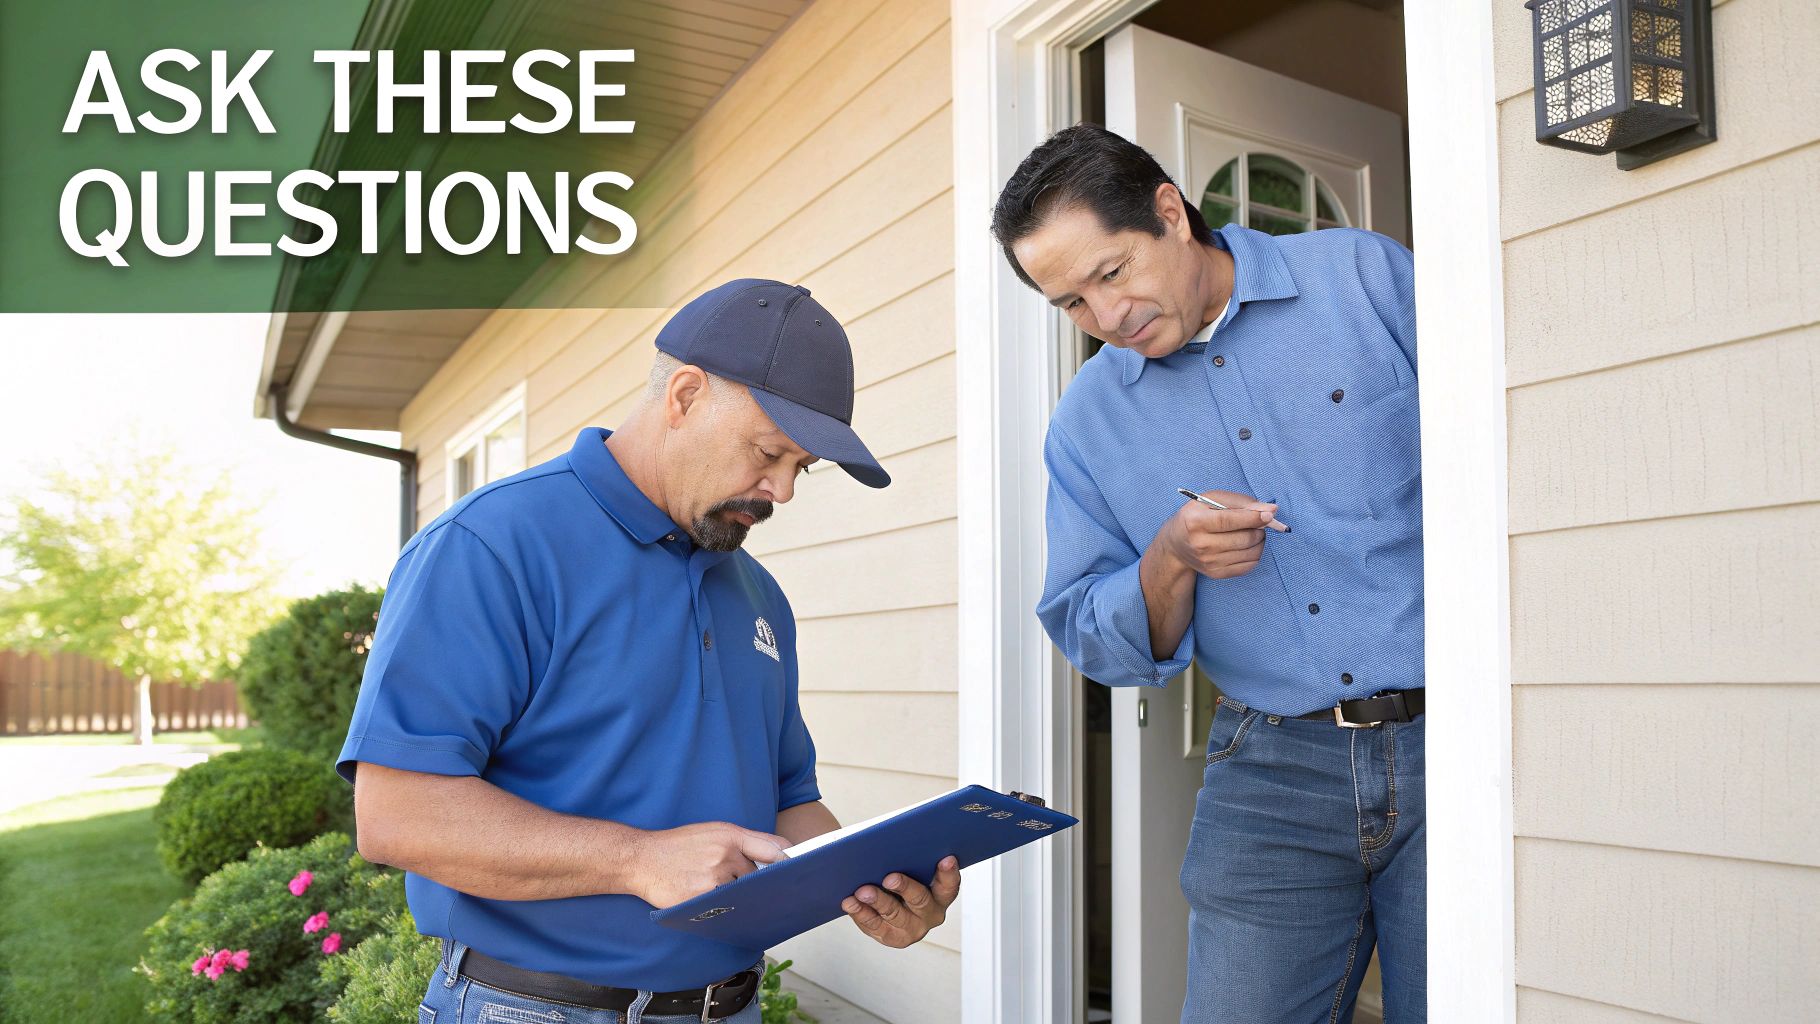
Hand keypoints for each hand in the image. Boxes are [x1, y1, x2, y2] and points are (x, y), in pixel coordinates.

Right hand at [629, 822, 789, 908]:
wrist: (642, 858)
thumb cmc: (679, 845)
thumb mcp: (712, 831)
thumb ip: (743, 842)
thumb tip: (777, 855)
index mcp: (730, 836)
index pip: (773, 848)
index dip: (789, 860)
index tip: (800, 869)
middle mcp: (725, 857)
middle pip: (759, 876)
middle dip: (759, 883)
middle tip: (766, 890)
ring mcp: (714, 880)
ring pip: (742, 895)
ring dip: (741, 897)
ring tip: (734, 896)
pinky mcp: (701, 900)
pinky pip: (724, 908)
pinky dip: (725, 908)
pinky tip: (719, 904)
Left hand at [841, 857, 960, 948]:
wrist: (884, 896)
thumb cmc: (901, 873)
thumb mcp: (911, 867)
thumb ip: (910, 859)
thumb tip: (891, 842)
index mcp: (941, 895)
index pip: (949, 885)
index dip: (948, 873)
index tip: (946, 858)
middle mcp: (930, 914)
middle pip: (920, 900)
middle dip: (905, 888)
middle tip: (889, 878)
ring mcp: (912, 929)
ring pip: (894, 915)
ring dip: (877, 901)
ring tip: (862, 891)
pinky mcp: (891, 938)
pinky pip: (874, 926)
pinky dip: (861, 913)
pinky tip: (850, 902)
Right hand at [1155, 489, 1275, 579]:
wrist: (1176, 544)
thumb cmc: (1198, 516)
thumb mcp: (1212, 500)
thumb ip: (1241, 502)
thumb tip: (1272, 510)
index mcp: (1195, 522)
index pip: (1229, 520)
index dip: (1253, 518)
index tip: (1269, 515)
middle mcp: (1200, 544)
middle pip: (1244, 538)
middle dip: (1259, 529)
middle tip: (1259, 522)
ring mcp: (1208, 562)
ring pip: (1251, 553)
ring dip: (1260, 541)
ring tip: (1253, 533)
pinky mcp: (1216, 573)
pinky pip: (1249, 565)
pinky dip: (1255, 554)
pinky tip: (1248, 546)